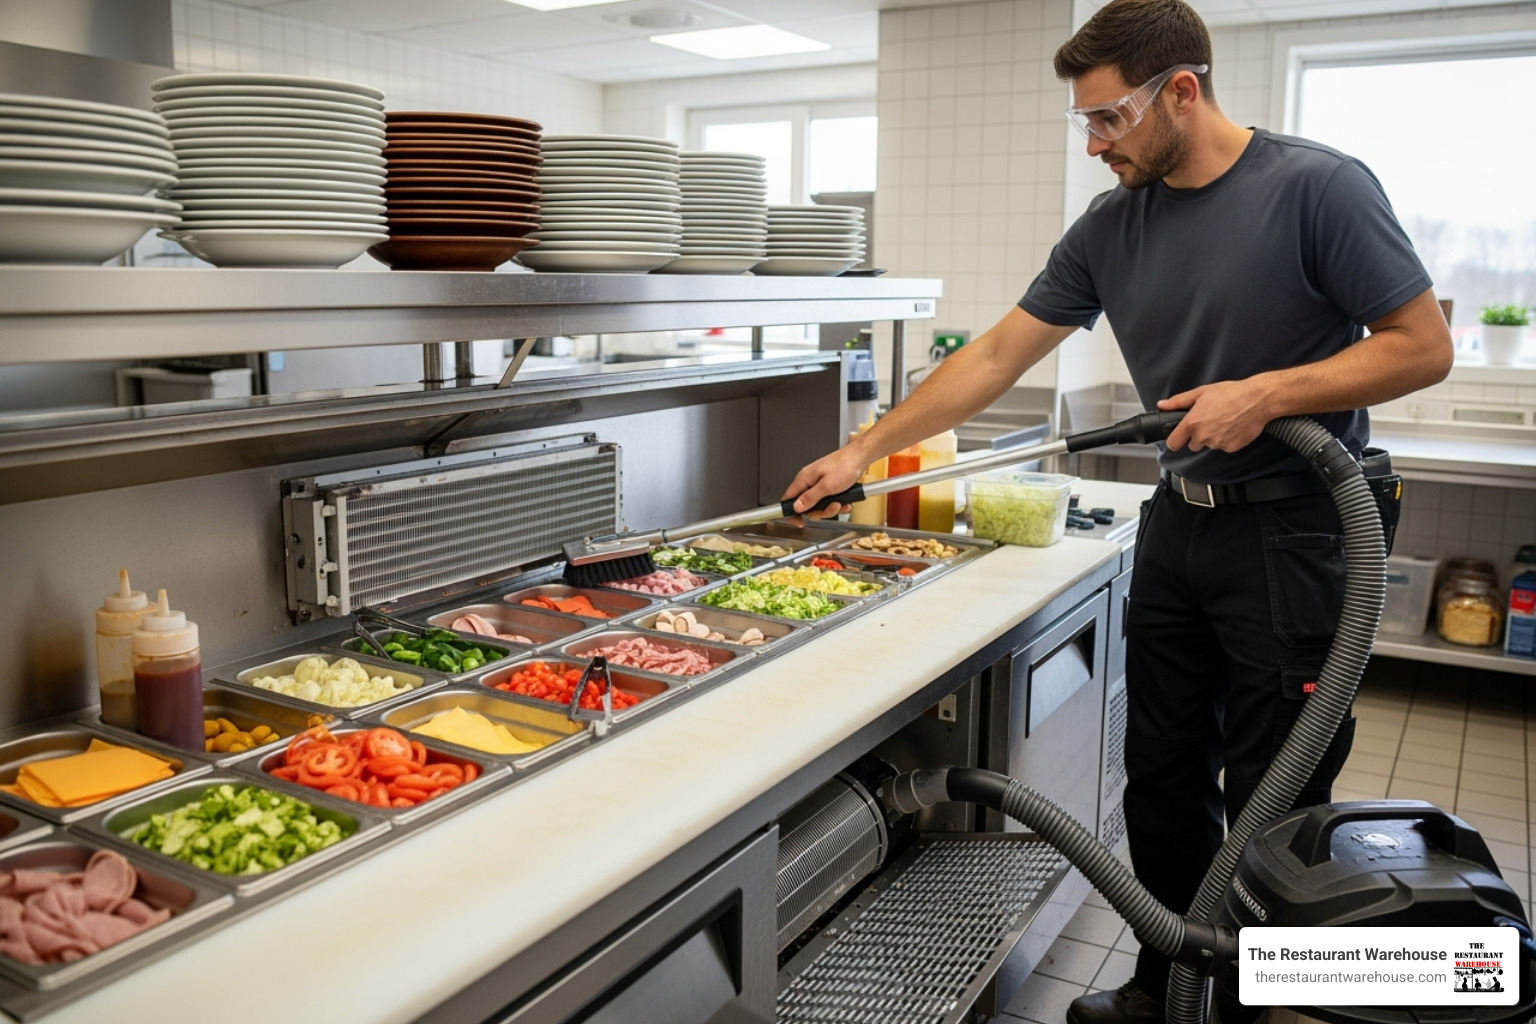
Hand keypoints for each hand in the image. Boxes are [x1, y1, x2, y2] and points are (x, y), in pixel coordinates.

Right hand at [781, 446, 866, 518]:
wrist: (860, 458)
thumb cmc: (845, 466)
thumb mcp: (827, 486)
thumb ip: (810, 498)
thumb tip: (796, 507)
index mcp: (804, 479)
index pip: (788, 499)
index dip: (791, 513)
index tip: (799, 522)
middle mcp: (809, 482)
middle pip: (806, 506)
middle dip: (820, 511)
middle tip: (831, 507)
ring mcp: (819, 484)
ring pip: (819, 505)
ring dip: (831, 508)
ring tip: (840, 502)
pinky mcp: (828, 486)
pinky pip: (828, 501)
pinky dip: (837, 503)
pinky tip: (845, 501)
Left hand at [1158, 379, 1273, 452]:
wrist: (1257, 400)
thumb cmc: (1231, 393)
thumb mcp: (1201, 392)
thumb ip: (1179, 401)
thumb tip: (1162, 405)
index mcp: (1192, 423)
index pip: (1173, 443)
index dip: (1175, 440)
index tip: (1178, 437)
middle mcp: (1203, 436)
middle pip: (1192, 445)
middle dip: (1197, 437)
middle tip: (1209, 421)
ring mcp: (1217, 444)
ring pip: (1209, 445)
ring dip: (1213, 437)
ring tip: (1223, 421)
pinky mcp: (1231, 448)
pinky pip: (1224, 447)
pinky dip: (1227, 440)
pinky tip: (1233, 427)